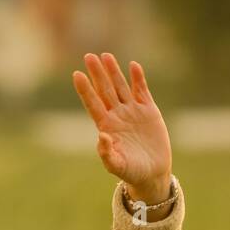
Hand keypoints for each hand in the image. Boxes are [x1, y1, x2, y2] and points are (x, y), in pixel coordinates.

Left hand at [72, 52, 172, 204]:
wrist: (152, 173)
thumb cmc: (131, 172)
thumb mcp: (117, 166)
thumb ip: (107, 153)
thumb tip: (102, 136)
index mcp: (106, 126)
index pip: (93, 103)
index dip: (85, 89)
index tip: (77, 74)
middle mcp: (117, 115)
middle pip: (104, 90)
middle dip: (97, 74)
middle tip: (89, 56)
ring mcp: (132, 111)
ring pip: (121, 87)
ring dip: (114, 72)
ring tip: (106, 55)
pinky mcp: (148, 111)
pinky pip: (142, 91)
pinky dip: (138, 78)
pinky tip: (133, 66)